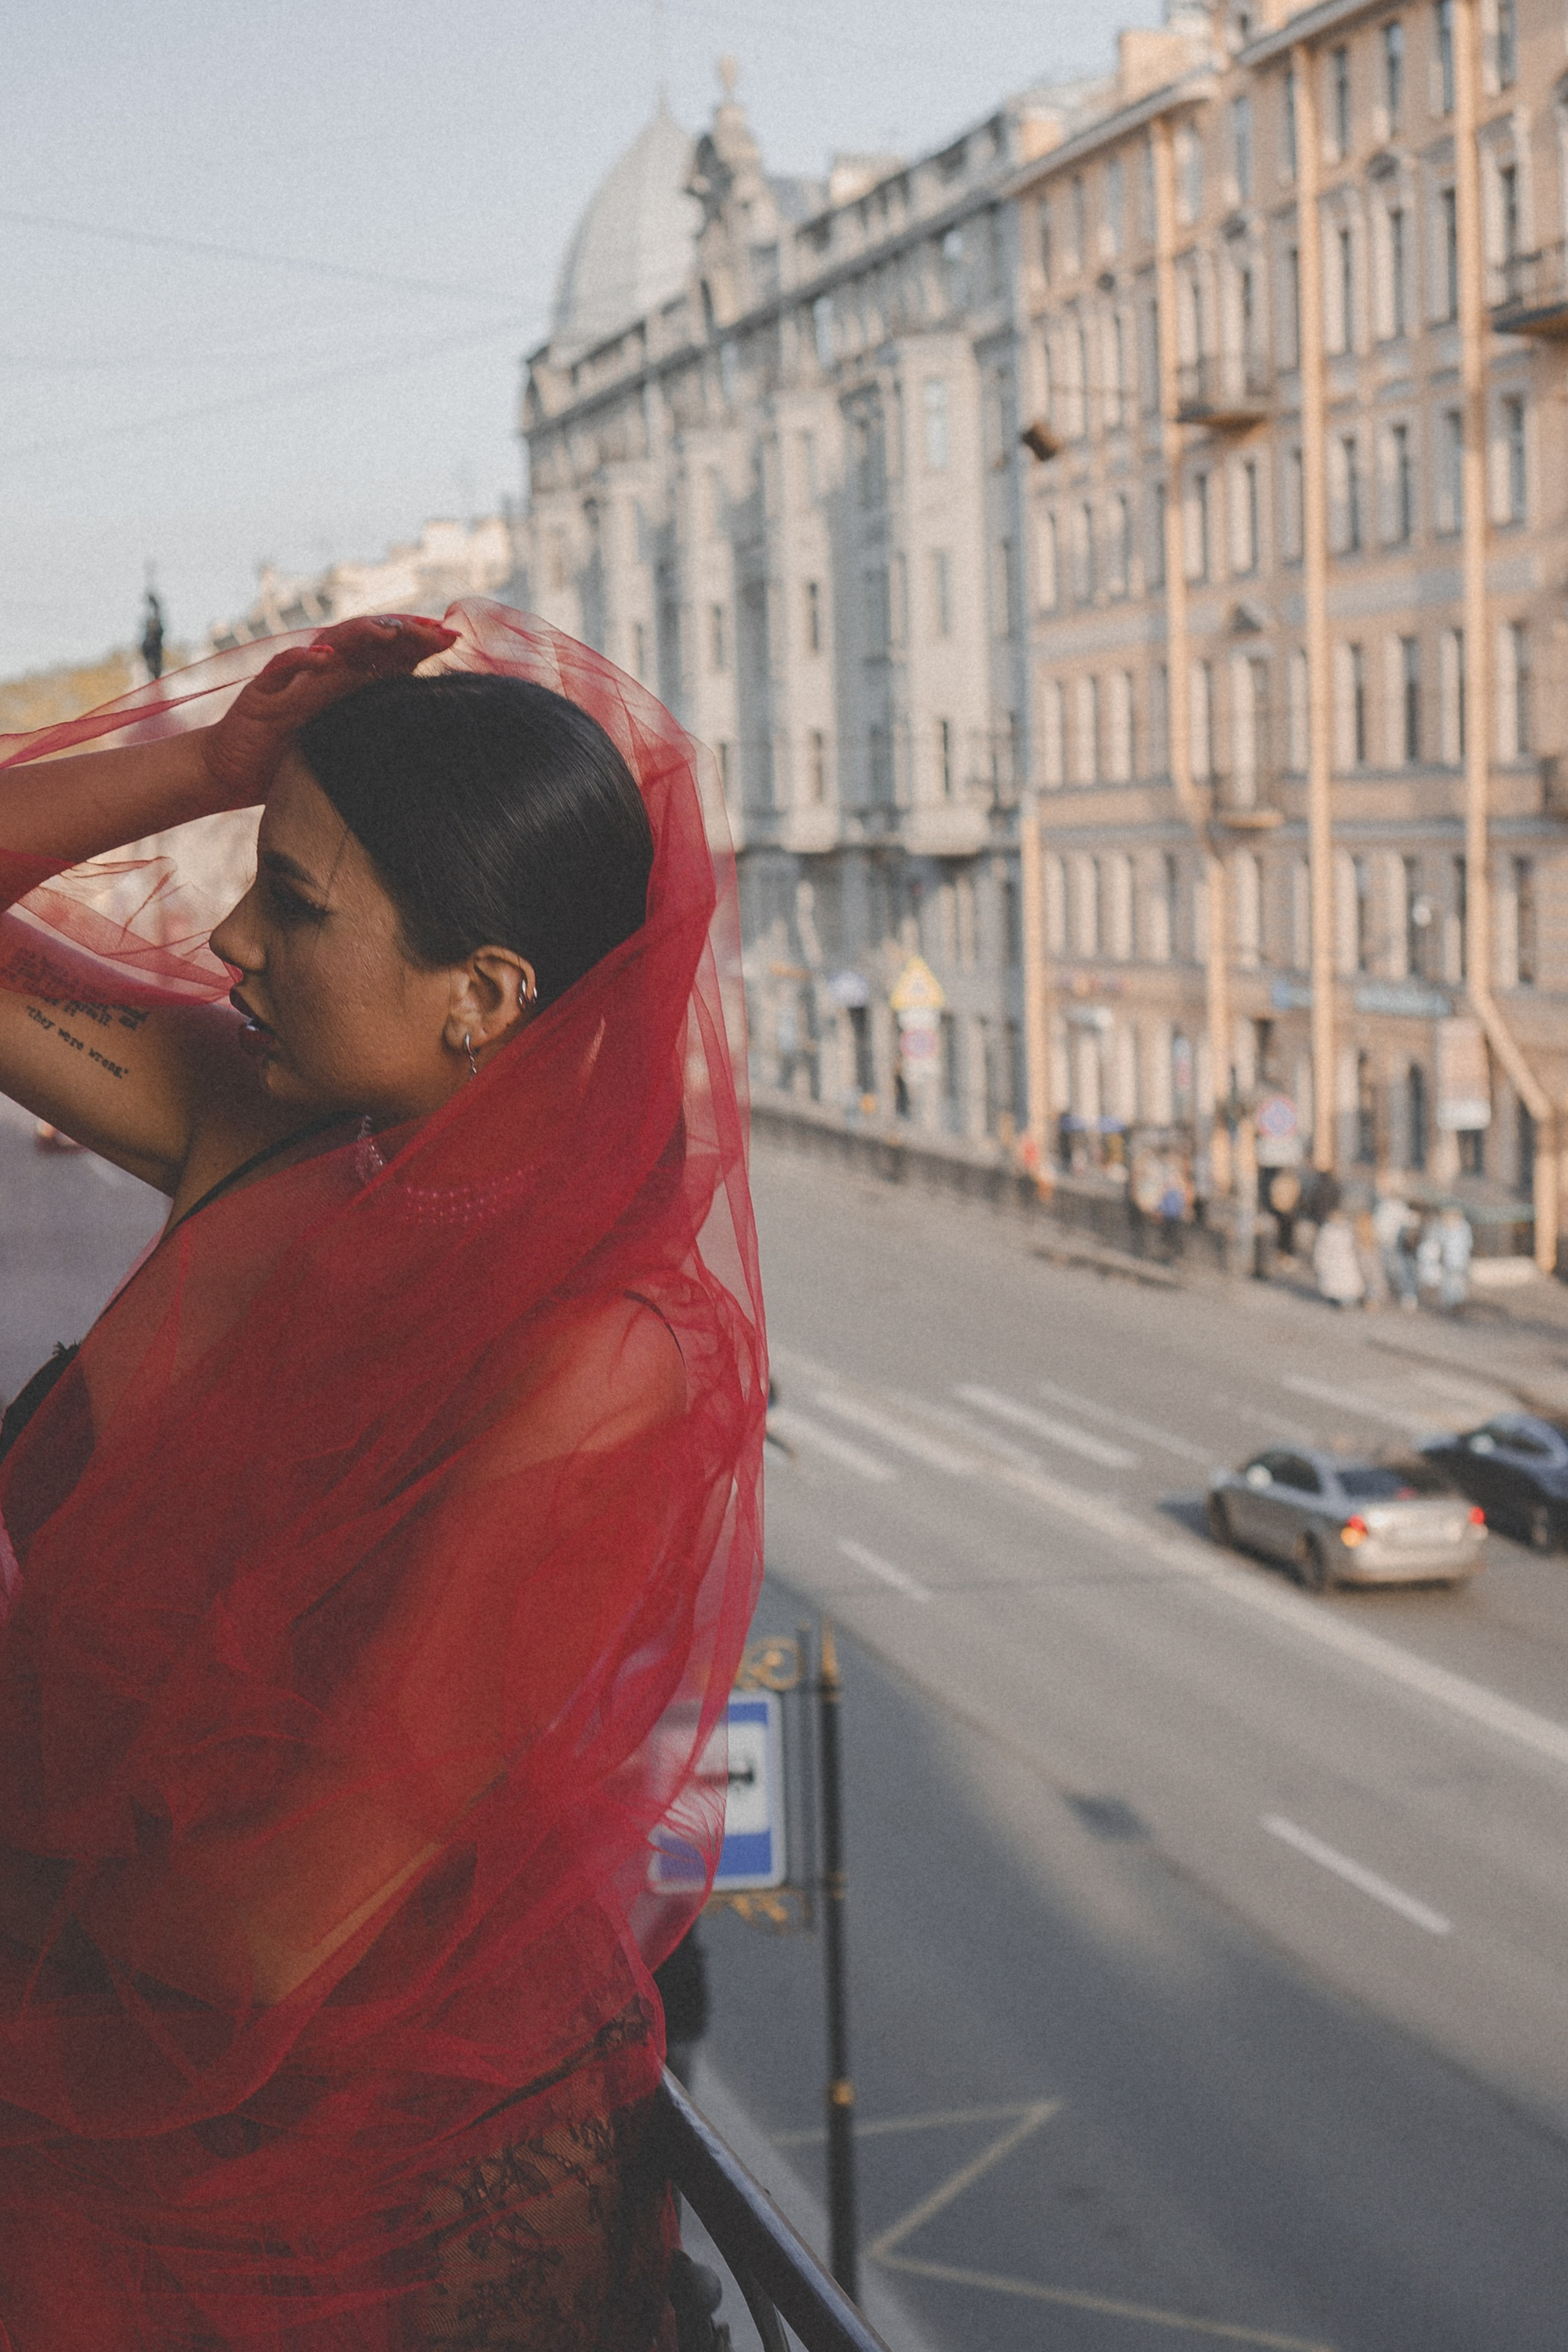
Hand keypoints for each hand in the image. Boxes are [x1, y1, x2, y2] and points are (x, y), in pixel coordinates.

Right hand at [200, 614, 457, 806]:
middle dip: (404, 631)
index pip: (388, 653)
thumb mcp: (346, 743)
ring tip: (391, 631)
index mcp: (347, 684)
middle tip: (438, 630)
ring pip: (330, 643)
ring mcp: (294, 679)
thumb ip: (377, 726)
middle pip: (368, 640)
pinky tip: (327, 656)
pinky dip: (303, 660)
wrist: (230, 771)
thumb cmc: (289, 760)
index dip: (419, 642)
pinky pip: (283, 667)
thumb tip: (431, 724)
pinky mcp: (263, 691)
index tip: (454, 639)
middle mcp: (324, 673)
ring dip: (361, 634)